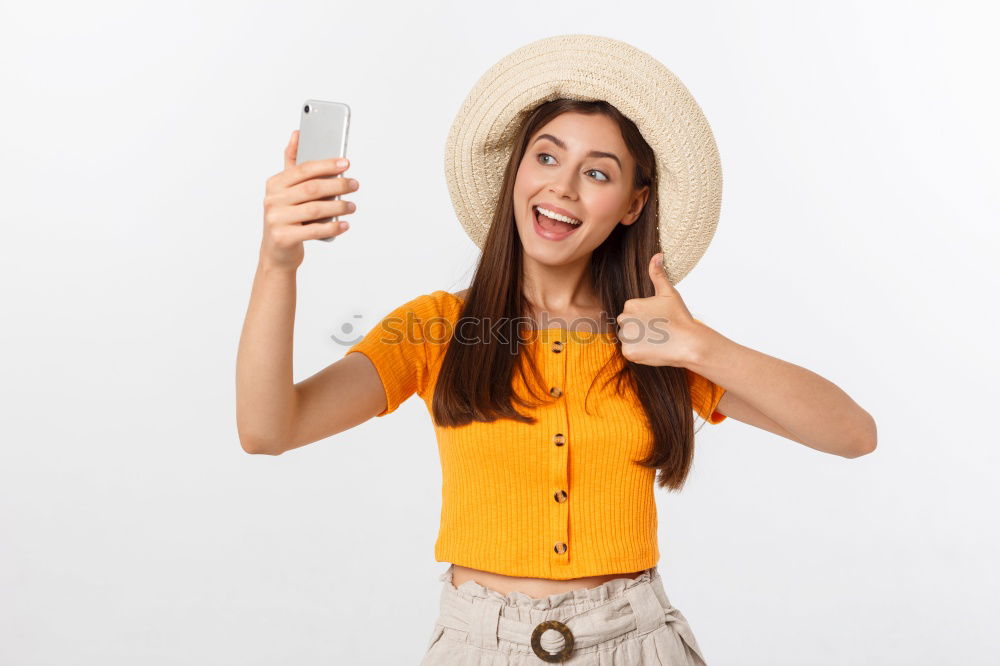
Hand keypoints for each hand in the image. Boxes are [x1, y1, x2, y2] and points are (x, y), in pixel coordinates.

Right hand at [259, 130, 358, 269]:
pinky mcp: (284, 238)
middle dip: (337, 185)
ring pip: (315, 209)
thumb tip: (297, 134)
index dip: (326, 165)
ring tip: (352, 206)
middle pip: (311, 188)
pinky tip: (344, 225)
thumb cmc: (287, 218)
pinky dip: (332, 227)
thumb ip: (292, 164)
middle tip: (354, 185)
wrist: (276, 253)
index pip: (303, 169)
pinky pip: (314, 230)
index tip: (346, 163)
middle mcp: (273, 200)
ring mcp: (276, 219)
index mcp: (274, 184)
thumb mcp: (286, 191)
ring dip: (338, 207)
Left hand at [615, 253, 705, 368]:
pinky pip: (630, 352)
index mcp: (630, 304)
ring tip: (657, 340)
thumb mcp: (668, 292)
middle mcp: (623, 319)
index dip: (646, 317)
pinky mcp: (629, 352)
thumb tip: (657, 254)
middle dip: (640, 328)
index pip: (632, 312)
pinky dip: (640, 353)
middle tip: (658, 331)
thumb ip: (658, 274)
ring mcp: (625, 337)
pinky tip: (653, 349)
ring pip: (628, 339)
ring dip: (639, 340)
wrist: (688, 343)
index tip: (659, 320)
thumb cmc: (679, 317)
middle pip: (628, 325)